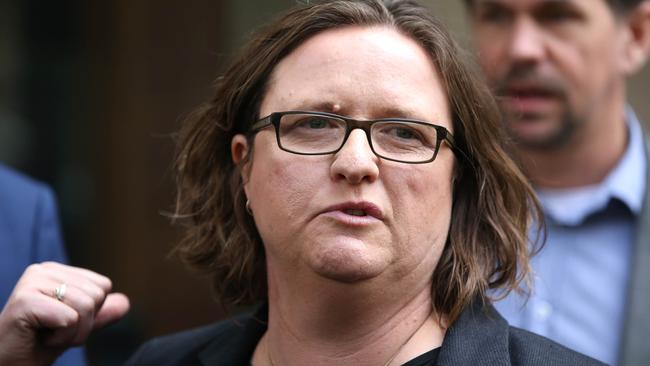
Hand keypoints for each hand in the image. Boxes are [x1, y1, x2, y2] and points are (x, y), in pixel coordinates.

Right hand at [0, 262, 129, 365]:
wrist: (9, 365)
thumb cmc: (38, 345)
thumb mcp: (77, 327)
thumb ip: (100, 314)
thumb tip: (125, 302)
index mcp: (57, 270)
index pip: (103, 286)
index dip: (91, 313)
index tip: (62, 322)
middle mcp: (43, 270)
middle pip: (96, 296)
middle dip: (82, 325)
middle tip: (53, 332)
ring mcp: (31, 282)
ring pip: (85, 307)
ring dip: (70, 333)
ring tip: (46, 334)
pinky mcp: (24, 300)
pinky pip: (69, 319)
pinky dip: (60, 337)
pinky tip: (38, 337)